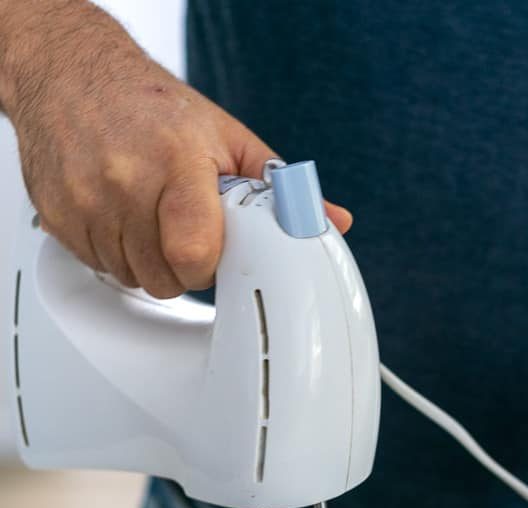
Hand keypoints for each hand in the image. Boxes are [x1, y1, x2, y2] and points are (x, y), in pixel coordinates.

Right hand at [2, 3, 350, 297]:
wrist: (73, 75)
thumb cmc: (156, 108)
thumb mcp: (227, 138)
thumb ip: (280, 188)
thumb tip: (333, 221)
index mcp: (177, 162)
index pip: (196, 253)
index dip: (210, 266)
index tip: (214, 253)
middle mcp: (126, 181)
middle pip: (165, 278)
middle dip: (183, 266)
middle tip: (184, 231)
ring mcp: (87, 201)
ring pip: (133, 278)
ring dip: (150, 262)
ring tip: (153, 219)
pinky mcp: (60, 217)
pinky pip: (101, 267)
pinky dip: (117, 254)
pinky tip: (123, 218)